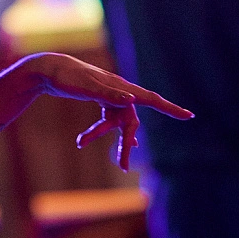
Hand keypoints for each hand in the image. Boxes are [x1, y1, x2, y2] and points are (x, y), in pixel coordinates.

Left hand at [32, 53, 192, 171]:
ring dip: (104, 136)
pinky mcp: (100, 100)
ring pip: (116, 123)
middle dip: (127, 143)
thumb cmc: (68, 77)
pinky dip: (102, 131)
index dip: (171, 109)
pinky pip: (108, 119)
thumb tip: (131, 99)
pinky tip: (102, 142)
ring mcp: (110, 96)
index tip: (189, 116)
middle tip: (124, 167)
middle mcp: (120, 92)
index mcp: (121, 88)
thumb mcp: (88, 86)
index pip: (151, 99)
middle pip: (131, 122)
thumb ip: (109, 94)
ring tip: (85, 147)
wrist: (49, 70)